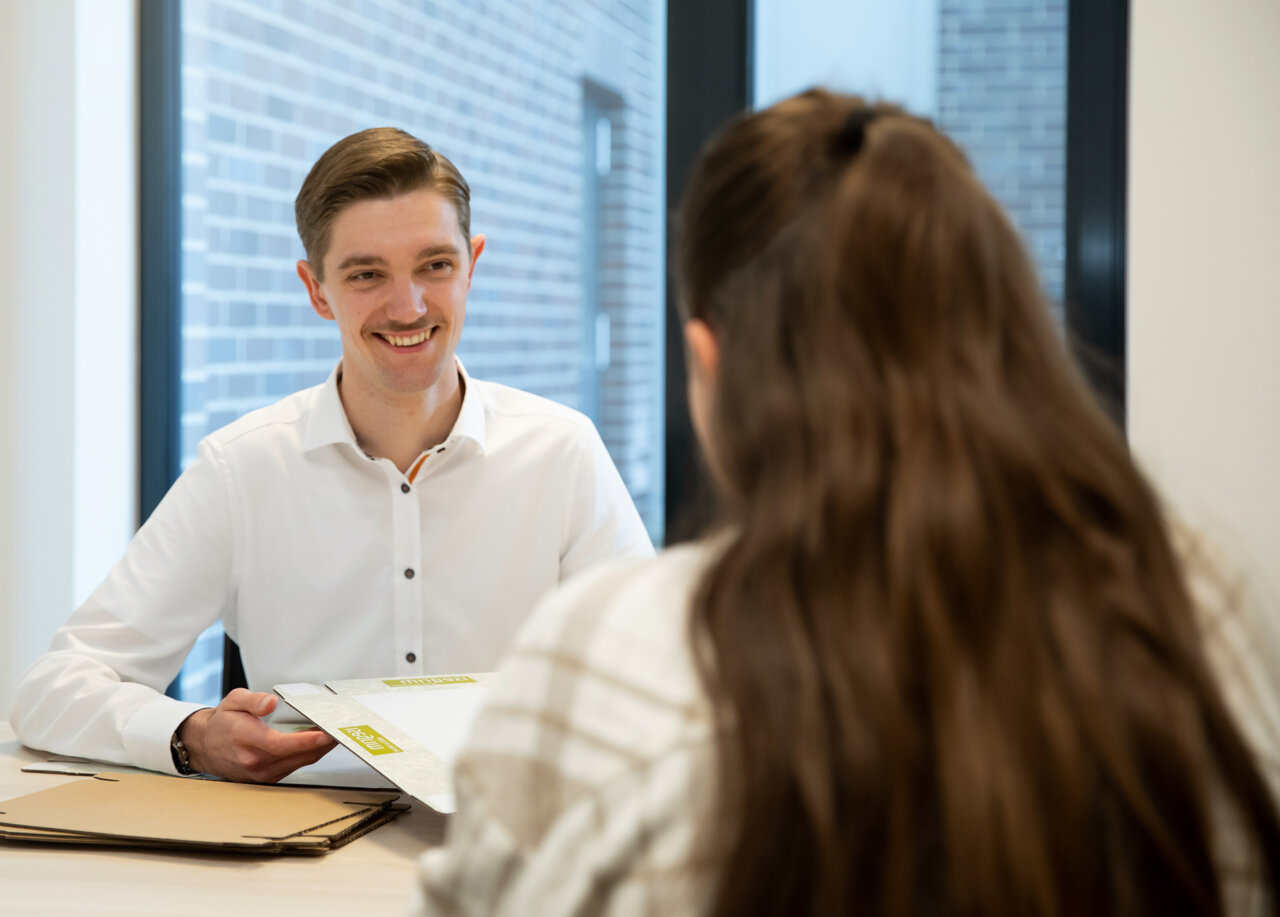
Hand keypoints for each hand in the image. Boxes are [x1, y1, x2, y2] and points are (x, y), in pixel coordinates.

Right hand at [177, 688, 336, 782]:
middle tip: (342, 729)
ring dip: (319, 751)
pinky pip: (293, 767)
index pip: (278, 744)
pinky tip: (320, 744)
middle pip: (294, 756)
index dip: (304, 741)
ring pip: (298, 763)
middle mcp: (253, 761)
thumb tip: (271, 703)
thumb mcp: (234, 700)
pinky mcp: (266, 778)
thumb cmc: (222, 722)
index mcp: (244, 739)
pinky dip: (309, 756)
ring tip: (337, 734)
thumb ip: (253, 700)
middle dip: (322, 744)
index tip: (324, 734)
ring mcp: (260, 773)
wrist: (205, 746)